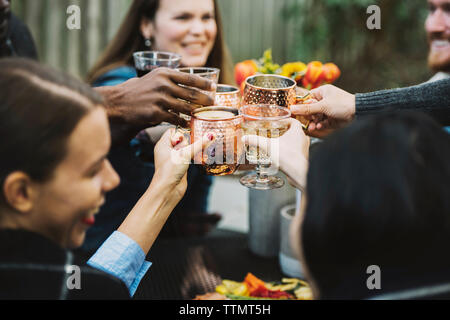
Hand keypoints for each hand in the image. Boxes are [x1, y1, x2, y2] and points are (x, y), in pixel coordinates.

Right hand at [100, 67, 215, 143]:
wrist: (118, 102)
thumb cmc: (138, 90)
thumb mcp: (153, 78)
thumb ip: (170, 79)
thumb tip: (190, 83)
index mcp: (164, 73)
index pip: (190, 78)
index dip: (204, 84)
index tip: (213, 87)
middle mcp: (163, 84)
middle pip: (191, 93)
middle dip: (205, 99)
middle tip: (213, 103)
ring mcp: (160, 99)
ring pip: (185, 107)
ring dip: (196, 112)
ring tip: (203, 114)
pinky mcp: (156, 113)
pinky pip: (175, 119)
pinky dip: (184, 122)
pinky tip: (188, 123)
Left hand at [153, 128, 214, 198]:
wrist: (167, 191)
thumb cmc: (169, 172)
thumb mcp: (185, 154)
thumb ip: (198, 144)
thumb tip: (210, 136)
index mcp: (163, 144)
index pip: (173, 131)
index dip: (183, 130)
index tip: (193, 131)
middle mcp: (168, 151)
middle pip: (182, 139)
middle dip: (192, 140)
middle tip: (201, 139)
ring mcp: (174, 159)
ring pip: (187, 149)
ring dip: (195, 148)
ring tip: (205, 147)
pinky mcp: (181, 166)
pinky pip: (190, 157)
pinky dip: (196, 156)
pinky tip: (204, 157)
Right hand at [242, 119, 309, 190]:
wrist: (297, 172)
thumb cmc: (287, 156)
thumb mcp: (268, 146)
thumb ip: (256, 140)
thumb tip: (245, 138)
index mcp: (297, 131)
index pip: (294, 121)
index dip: (287, 121)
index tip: (280, 122)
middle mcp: (303, 139)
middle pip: (295, 131)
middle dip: (286, 132)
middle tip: (278, 133)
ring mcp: (304, 149)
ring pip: (297, 142)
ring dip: (289, 142)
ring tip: (279, 144)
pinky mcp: (303, 158)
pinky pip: (297, 152)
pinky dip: (290, 152)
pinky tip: (283, 155)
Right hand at [291, 84, 355, 137]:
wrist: (359, 113)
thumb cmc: (343, 104)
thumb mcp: (323, 106)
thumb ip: (307, 109)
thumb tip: (292, 108)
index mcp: (322, 92)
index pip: (307, 98)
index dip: (301, 105)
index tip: (295, 111)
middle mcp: (324, 100)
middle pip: (310, 109)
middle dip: (309, 116)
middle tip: (310, 119)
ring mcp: (328, 110)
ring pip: (315, 117)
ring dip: (313, 122)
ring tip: (313, 127)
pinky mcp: (331, 119)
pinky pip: (321, 122)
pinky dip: (319, 125)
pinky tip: (319, 127)